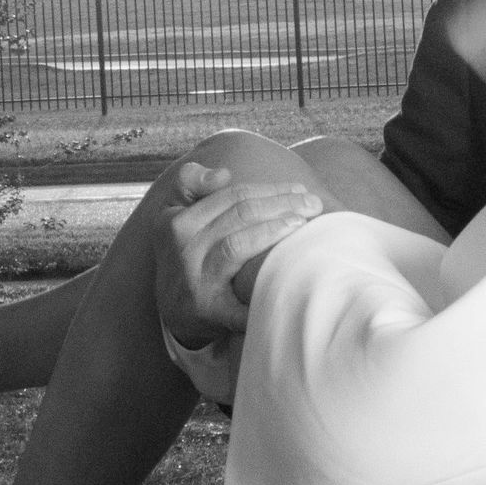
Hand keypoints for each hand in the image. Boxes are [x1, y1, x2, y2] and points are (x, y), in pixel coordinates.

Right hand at [153, 164, 322, 345]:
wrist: (171, 310)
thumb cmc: (184, 253)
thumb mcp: (173, 213)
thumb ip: (191, 183)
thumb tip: (224, 174)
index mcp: (177, 221)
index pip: (232, 196)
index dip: (270, 189)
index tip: (298, 188)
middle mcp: (184, 249)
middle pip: (240, 216)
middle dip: (282, 204)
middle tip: (314, 204)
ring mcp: (195, 280)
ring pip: (237, 245)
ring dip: (274, 230)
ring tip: (302, 223)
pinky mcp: (207, 310)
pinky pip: (240, 298)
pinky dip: (265, 289)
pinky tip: (291, 278)